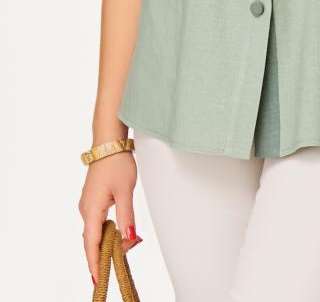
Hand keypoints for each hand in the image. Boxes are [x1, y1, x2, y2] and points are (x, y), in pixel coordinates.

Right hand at [78, 150, 142, 285]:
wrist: (108, 143)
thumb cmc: (116, 164)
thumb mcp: (126, 191)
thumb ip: (127, 216)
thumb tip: (129, 237)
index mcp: (91, 210)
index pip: (91, 244)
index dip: (94, 263)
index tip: (98, 280)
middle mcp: (86, 210)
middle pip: (93, 240)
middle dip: (108, 251)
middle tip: (130, 249)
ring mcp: (88, 205)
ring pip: (96, 231)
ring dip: (110, 240)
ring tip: (130, 241)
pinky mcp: (92, 200)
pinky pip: (97, 222)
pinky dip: (108, 230)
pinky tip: (120, 230)